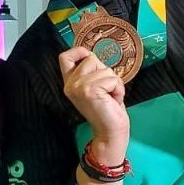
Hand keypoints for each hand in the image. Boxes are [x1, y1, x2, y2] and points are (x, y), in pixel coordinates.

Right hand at [59, 47, 129, 162]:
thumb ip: (90, 72)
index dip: (79, 52)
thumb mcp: (95, 86)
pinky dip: (118, 89)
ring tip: (110, 97)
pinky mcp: (90, 90)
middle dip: (105, 72)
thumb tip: (92, 55)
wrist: (109, 133)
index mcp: (69, 82)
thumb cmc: (107, 110)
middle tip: (106, 91)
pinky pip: (112, 79)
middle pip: (91, 58)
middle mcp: (70, 84)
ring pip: (105, 69)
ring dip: (114, 82)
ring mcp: (78, 87)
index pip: (65, 56)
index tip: (90, 60)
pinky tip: (113, 101)